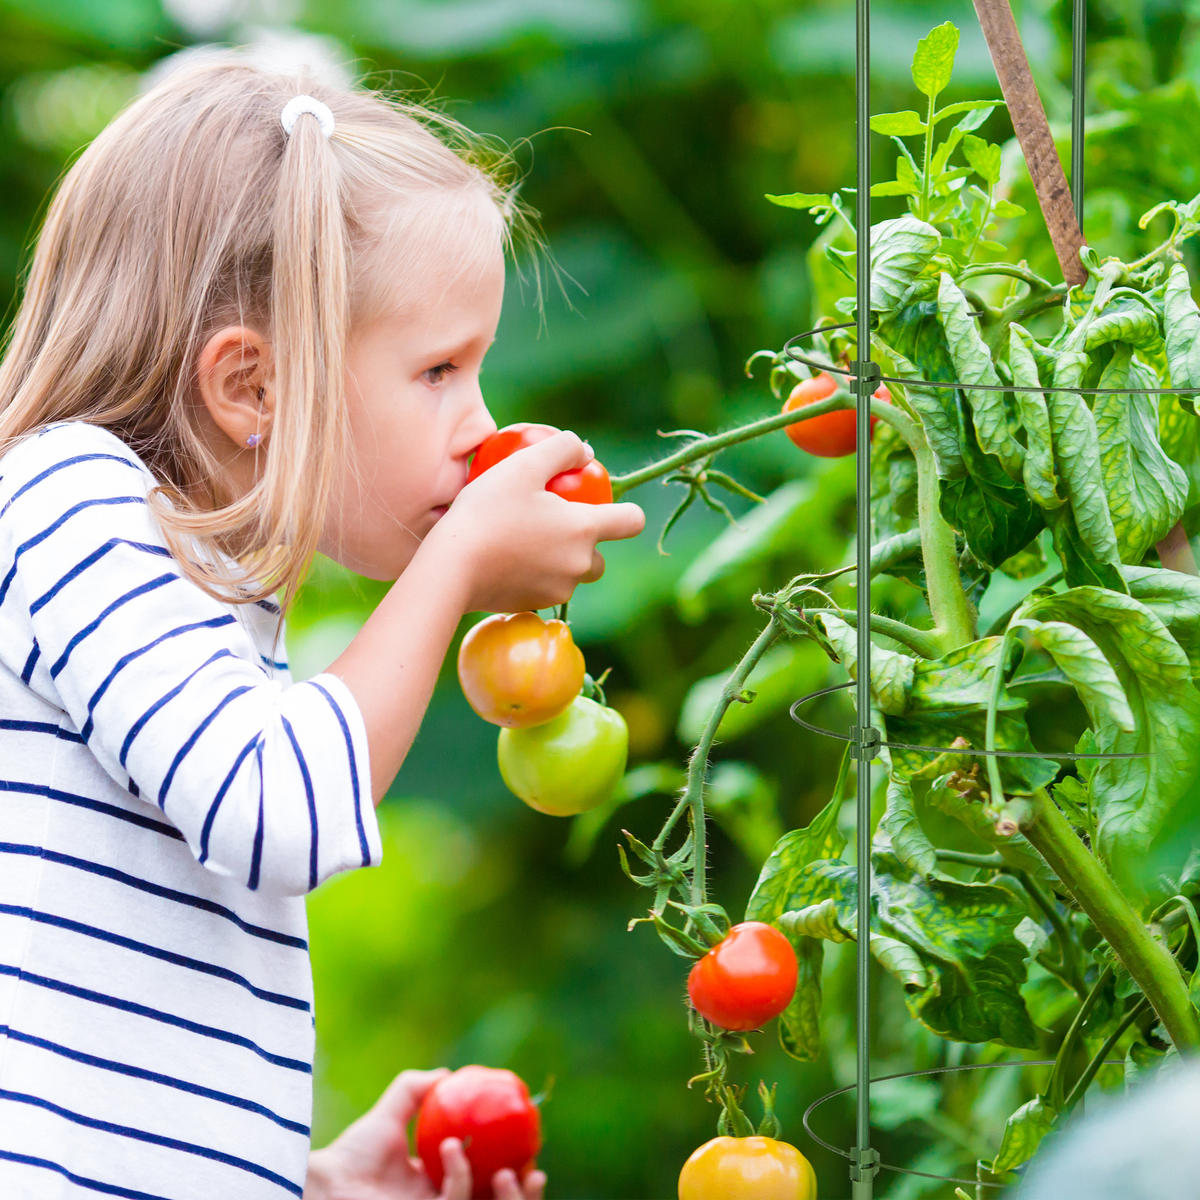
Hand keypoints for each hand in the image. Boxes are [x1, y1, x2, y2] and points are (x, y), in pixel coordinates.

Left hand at [303, 1069, 546, 1199]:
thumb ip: (414, 1091)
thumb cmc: (351, 1154)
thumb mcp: (388, 1115)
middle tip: (534, 1169)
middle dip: (524, 1198)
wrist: (326, 1184)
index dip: (514, 1174)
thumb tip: (447, 1073)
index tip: (532, 1149)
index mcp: (438, 1189)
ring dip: (506, 1196)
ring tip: (504, 1168)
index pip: (486, 1186)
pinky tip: (451, 1148)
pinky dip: (460, 1176)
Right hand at [426, 430, 645, 612]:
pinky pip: (544, 587)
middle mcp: (578, 565)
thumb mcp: (523, 465)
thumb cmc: (487, 511)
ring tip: (522, 538)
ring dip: (558, 559)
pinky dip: (533, 574)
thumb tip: (585, 451)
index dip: (626, 510)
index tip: (602, 503)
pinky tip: (504, 558)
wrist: (450, 567)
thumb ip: (562, 449)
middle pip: (599, 555)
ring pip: (570, 574)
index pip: (632, 520)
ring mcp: (557, 590)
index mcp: (584, 530)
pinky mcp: (532, 606)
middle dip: (584, 542)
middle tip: (550, 522)